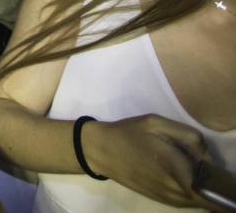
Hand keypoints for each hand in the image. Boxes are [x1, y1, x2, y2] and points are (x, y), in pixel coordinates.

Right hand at [84, 115, 212, 207]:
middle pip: (212, 197)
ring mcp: (169, 199)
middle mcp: (177, 190)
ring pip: (202, 202)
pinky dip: (195, 193)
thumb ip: (190, 137)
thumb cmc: (129, 133)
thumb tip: (208, 158)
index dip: (223, 180)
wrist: (100, 150)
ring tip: (200, 172)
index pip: (216, 187)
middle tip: (211, 168)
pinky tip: (187, 177)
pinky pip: (189, 202)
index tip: (221, 170)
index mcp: (179, 170)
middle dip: (217, 185)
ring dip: (207, 191)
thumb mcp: (158, 123)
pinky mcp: (163, 200)